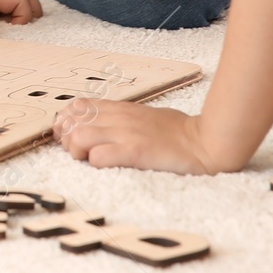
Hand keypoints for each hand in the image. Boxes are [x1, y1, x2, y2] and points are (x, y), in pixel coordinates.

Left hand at [53, 99, 218, 173]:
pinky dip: (95, 164)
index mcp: (120, 109)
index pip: (76, 106)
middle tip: (77, 152)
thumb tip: (96, 124)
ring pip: (79, 138)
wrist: (206, 142)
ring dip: (78, 152)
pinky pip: (99, 157)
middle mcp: (118, 118)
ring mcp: (126, 134)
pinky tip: (106, 166)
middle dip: (67, 139)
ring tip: (90, 160)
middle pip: (72, 122)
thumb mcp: (144, 116)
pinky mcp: (135, 152)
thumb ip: (120, 118)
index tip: (70, 135)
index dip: (67, 121)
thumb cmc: (178, 133)